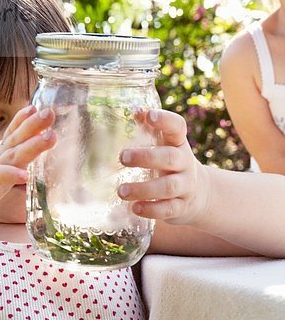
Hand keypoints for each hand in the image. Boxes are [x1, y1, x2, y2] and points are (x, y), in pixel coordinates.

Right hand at [0, 106, 55, 222]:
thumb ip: (2, 169)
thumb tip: (20, 168)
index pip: (11, 136)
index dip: (24, 122)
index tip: (37, 108)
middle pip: (15, 141)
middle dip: (34, 126)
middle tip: (50, 112)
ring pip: (12, 156)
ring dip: (31, 146)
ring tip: (49, 137)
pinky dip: (10, 175)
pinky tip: (24, 174)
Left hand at [118, 109, 208, 225]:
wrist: (198, 195)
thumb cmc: (171, 166)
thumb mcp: (164, 147)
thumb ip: (149, 129)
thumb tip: (134, 110)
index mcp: (179, 144)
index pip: (177, 127)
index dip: (165, 120)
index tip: (149, 116)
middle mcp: (185, 164)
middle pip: (170, 157)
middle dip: (146, 157)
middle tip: (122, 157)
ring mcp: (186, 187)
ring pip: (168, 187)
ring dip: (144, 189)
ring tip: (121, 191)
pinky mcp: (182, 207)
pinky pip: (168, 209)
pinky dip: (151, 210)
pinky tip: (134, 208)